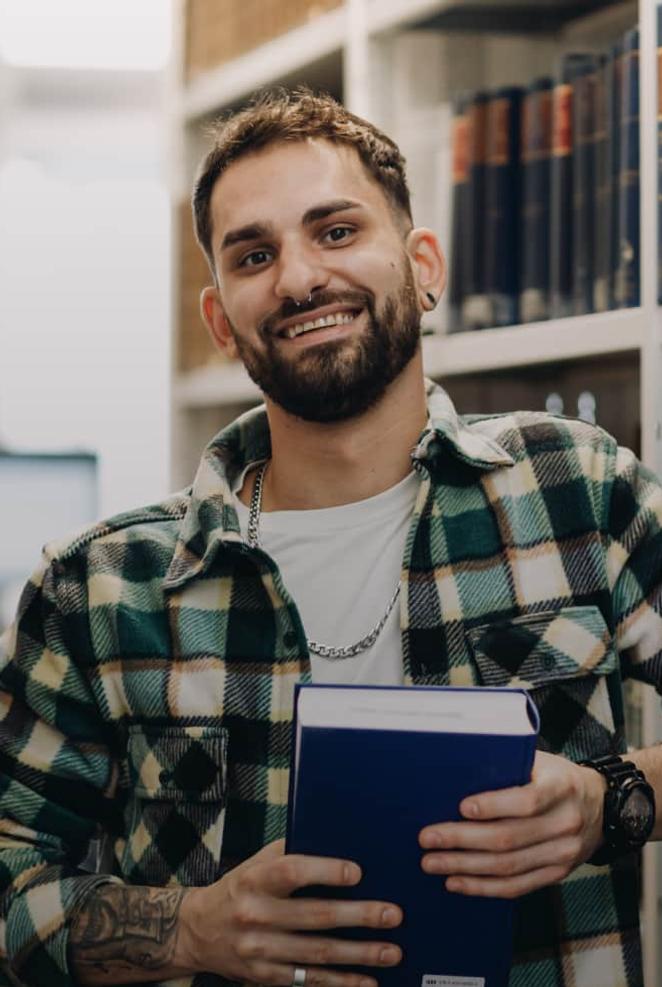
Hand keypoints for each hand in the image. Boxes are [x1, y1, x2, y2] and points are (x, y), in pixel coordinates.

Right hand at [178, 839, 402, 985]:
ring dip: (359, 954)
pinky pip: (309, 981)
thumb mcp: (256, 862)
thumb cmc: (239, 887)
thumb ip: (289, 853)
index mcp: (255, 879)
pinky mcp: (265, 977)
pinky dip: (340, 983)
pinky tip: (367, 981)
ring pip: (318, 954)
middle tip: (393, 915)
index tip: (358, 872)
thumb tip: (337, 842)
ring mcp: (260, 950)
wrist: (196, 931)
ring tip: (391, 950)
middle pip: (315, 917)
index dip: (325, 871)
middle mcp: (256, 915)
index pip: (292, 873)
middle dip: (359, 916)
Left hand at [418, 750, 605, 898]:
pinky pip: (517, 887)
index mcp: (562, 788)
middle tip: (427, 838)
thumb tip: (457, 772)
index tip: (461, 807)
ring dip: (465, 867)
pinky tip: (456, 882)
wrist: (601, 805)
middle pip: (509, 838)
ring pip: (508, 867)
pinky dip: (483, 887)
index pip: (527, 801)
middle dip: (462, 840)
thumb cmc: (557, 777)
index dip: (494, 805)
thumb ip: (509, 765)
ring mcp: (563, 854)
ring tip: (432, 863)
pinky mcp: (557, 874)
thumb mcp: (541, 761)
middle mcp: (566, 823)